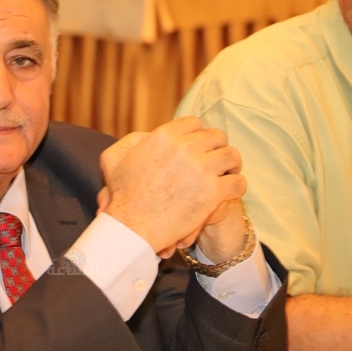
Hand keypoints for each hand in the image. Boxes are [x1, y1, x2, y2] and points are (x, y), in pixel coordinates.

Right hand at [99, 116, 245, 255]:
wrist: (131, 227)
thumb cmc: (122, 195)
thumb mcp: (113, 158)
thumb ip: (132, 140)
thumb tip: (150, 135)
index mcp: (163, 136)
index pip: (194, 123)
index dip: (199, 134)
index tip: (199, 147)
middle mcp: (185, 148)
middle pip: (217, 137)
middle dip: (217, 148)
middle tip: (216, 161)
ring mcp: (201, 169)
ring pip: (232, 156)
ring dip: (231, 165)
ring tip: (227, 174)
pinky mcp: (213, 192)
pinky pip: (238, 182)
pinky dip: (236, 187)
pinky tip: (228, 192)